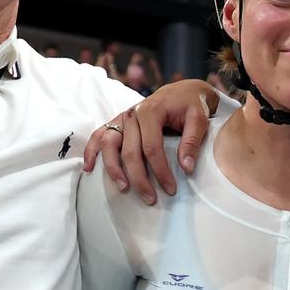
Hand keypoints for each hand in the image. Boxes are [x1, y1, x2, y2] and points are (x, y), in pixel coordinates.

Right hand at [82, 79, 214, 202]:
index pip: (152, 147)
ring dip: (113, 168)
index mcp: (151, 111)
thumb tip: (186, 168)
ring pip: (109, 144)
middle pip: (130, 151)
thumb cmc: (191, 105)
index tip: (170, 189)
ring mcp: (122, 118)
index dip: (160, 171)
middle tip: (150, 198)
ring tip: (123, 188)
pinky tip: (89, 168)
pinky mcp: (117, 122)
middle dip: (139, 178)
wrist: (182, 91)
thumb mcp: (199, 119)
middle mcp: (132, 114)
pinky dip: (91, 151)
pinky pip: (99, 135)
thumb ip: (192, 142)